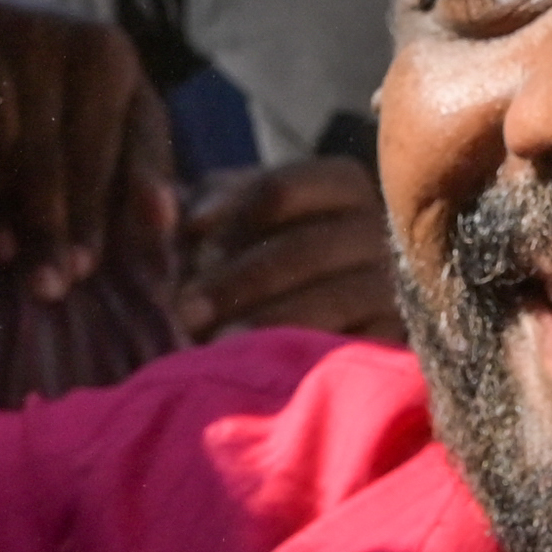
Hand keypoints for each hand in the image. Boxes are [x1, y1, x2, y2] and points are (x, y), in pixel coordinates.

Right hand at [0, 0, 177, 304]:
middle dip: (55, 225)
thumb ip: (143, 163)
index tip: (87, 268)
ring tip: (10, 261)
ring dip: (7, 209)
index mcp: (109, 55)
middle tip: (51, 287)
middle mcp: (57, 36)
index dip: (94, 212)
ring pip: (7, 145)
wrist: (9, 20)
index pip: (102, 148)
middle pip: (56, 152)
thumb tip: (164, 222)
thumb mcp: (122, 112)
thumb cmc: (78, 90)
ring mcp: (0, 37)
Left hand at [175, 155, 398, 343]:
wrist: (321, 329)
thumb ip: (191, 207)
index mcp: (340, 184)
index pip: (278, 189)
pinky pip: (354, 345)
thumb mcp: (230, 220)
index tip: (186, 237)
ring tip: (215, 343)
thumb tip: (155, 207)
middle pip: (303, 248)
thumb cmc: (258, 257)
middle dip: (237, 281)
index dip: (225, 213)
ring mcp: (393, 286)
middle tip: (184, 309)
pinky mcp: (396, 338)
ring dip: (266, 321)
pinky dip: (304, 354)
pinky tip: (265, 366)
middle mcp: (378, 229)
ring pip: (331, 299)